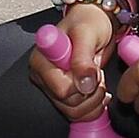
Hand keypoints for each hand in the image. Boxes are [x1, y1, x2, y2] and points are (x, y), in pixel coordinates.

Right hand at [26, 4, 115, 121]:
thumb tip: (83, 84)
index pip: (61, 89)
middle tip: (96, 71)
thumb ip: (83, 58)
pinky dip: (93, 105)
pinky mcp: (63, 97)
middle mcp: (42, 76)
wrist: (95, 24)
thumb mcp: (86, 34)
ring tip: (97, 78)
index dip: (81, 83)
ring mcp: (52, 88)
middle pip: (68, 103)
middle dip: (90, 90)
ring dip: (94, 98)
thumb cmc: (88, 23)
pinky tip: (97, 89)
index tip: (92, 68)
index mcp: (41, 60)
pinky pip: (78, 114)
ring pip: (74, 112)